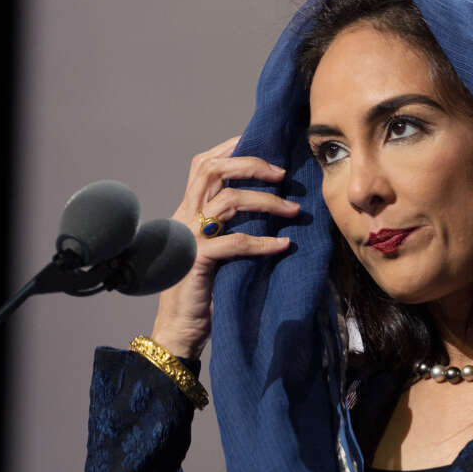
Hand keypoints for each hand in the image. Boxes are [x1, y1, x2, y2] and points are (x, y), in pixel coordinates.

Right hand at [151, 135, 297, 358]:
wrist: (178, 328)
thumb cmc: (202, 287)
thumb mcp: (214, 247)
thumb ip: (228, 224)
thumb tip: (270, 201)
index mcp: (187, 209)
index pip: (203, 164)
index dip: (232, 148)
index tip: (265, 143)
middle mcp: (185, 217)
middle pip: (212, 171)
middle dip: (250, 165)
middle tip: (282, 174)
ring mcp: (189, 238)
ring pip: (228, 202)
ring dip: (266, 202)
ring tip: (294, 210)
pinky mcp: (198, 262)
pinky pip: (235, 243)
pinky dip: (263, 242)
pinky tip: (285, 245)